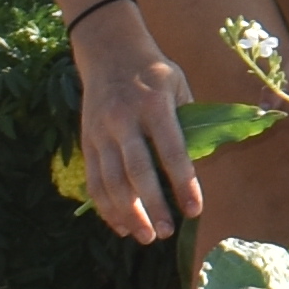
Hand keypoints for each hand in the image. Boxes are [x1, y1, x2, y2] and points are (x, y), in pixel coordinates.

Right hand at [72, 13, 201, 245]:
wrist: (109, 51)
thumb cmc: (154, 72)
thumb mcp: (178, 85)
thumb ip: (188, 121)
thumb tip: (201, 162)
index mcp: (154, 104)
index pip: (171, 151)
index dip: (184, 183)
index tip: (195, 210)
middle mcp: (124, 119)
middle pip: (136, 171)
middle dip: (152, 206)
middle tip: (166, 233)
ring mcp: (101, 132)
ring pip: (110, 181)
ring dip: (127, 213)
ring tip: (145, 237)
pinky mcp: (87, 141)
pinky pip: (94, 180)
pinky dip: (105, 206)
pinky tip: (120, 225)